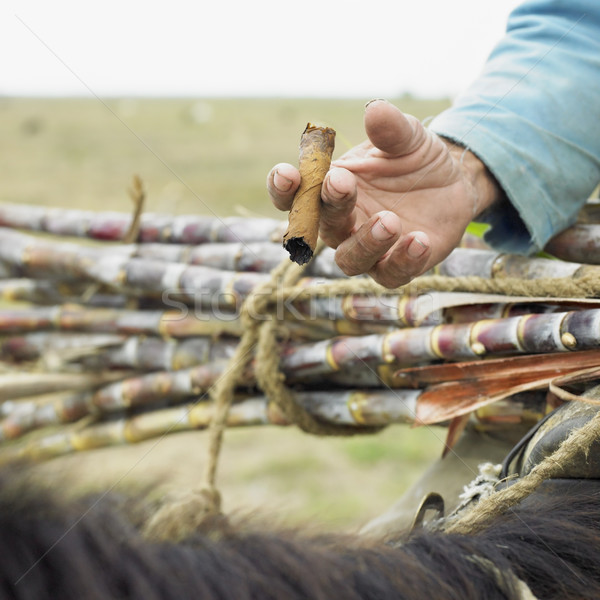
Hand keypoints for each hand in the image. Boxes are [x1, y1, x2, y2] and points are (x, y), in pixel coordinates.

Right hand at [267, 99, 501, 287]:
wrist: (454, 184)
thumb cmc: (416, 159)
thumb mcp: (407, 137)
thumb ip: (390, 128)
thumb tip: (375, 109)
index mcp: (330, 190)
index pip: (294, 196)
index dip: (282, 188)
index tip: (288, 174)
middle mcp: (341, 224)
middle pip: (321, 227)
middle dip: (329, 206)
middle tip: (342, 184)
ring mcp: (367, 249)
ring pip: (350, 260)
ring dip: (365, 243)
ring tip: (390, 221)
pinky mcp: (395, 266)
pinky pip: (390, 274)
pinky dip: (402, 260)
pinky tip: (420, 240)